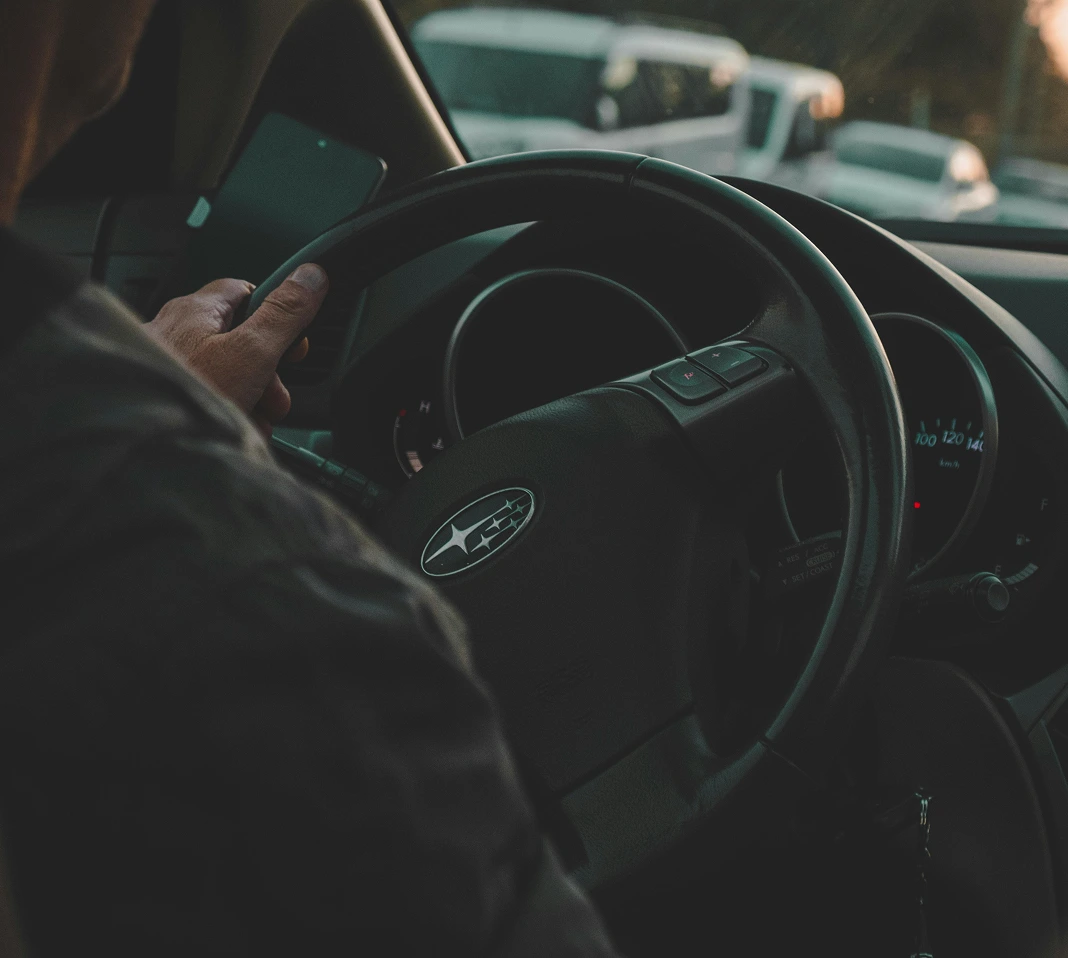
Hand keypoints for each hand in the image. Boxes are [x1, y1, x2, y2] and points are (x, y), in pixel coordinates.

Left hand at [145, 264, 327, 434]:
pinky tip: (232, 430)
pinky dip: (225, 413)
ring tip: (255, 421)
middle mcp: (175, 332)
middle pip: (238, 340)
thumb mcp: (251, 352)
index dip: (276, 313)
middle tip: (276, 397)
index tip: (295, 340)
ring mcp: (167, 366)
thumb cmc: (184, 396)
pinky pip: (205, 397)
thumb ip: (283, 314)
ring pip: (224, 374)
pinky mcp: (165, 396)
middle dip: (268, 372)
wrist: (141, 446)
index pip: (245, 291)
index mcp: (196, 310)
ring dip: (251, 398)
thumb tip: (311, 276)